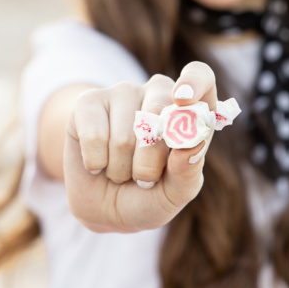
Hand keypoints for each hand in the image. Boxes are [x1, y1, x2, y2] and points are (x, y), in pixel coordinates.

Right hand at [64, 62, 217, 232]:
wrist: (106, 210)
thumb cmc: (149, 196)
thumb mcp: (175, 193)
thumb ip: (188, 171)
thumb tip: (190, 145)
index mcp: (189, 109)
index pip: (200, 76)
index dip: (193, 82)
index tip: (183, 100)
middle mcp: (157, 92)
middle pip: (157, 112)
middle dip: (151, 160)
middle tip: (145, 180)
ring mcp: (122, 93)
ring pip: (124, 135)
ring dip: (121, 169)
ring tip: (121, 172)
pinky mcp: (87, 103)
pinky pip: (94, 135)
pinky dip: (96, 162)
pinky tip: (98, 164)